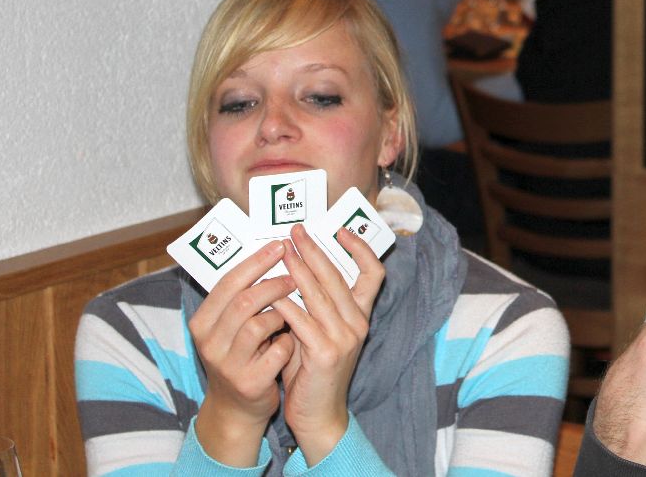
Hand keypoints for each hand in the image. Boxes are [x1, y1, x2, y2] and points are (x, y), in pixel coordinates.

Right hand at [189, 240, 296, 466]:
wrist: (237, 407)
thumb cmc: (242, 354)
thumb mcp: (232, 325)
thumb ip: (244, 295)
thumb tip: (272, 251)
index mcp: (202, 322)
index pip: (228, 283)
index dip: (256, 262)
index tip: (280, 245)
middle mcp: (209, 343)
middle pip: (244, 301)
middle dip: (274, 284)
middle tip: (295, 274)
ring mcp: (227, 365)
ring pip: (260, 325)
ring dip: (283, 314)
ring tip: (294, 312)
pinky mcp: (249, 383)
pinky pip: (277, 352)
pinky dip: (289, 343)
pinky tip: (292, 343)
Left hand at [271, 224, 385, 465]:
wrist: (319, 415)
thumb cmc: (314, 371)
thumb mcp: (321, 332)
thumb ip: (316, 305)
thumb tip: (296, 270)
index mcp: (361, 316)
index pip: (373, 273)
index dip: (360, 248)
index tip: (340, 230)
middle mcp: (358, 323)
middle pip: (339, 275)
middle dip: (315, 249)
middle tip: (296, 232)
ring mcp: (344, 338)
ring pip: (320, 293)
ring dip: (299, 269)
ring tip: (283, 252)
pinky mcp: (325, 353)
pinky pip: (303, 320)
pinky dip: (286, 304)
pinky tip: (272, 293)